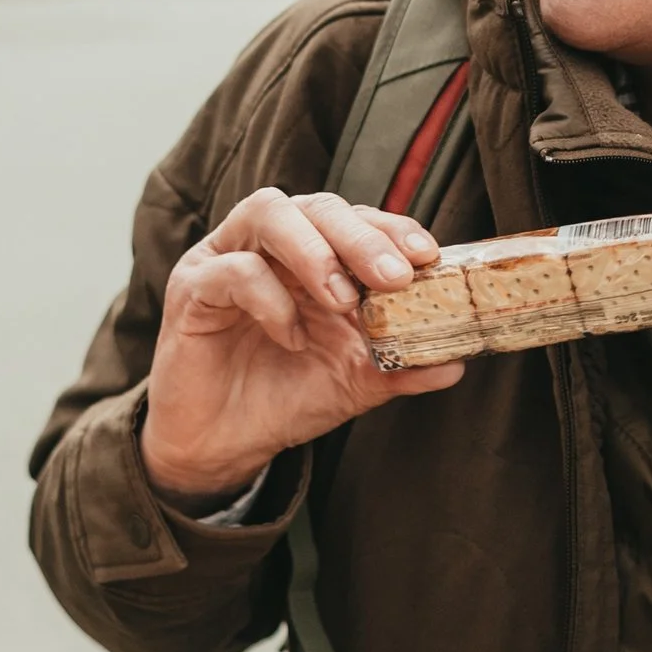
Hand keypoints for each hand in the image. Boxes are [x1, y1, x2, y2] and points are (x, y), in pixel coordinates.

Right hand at [139, 189, 462, 507]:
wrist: (223, 445)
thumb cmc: (285, 397)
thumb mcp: (355, 382)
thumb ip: (402, 367)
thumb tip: (458, 362)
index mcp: (313, 255)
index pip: (356, 218)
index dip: (393, 228)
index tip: (427, 256)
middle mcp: (271, 244)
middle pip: (317, 205)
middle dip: (361, 236)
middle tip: (395, 276)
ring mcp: (227, 258)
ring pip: (268, 212)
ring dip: (314, 252)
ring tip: (342, 300)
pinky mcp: (193, 287)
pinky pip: (233, 270)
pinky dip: (269, 299)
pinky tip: (290, 337)